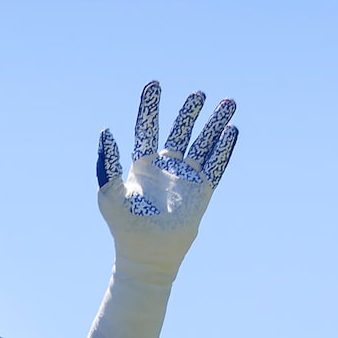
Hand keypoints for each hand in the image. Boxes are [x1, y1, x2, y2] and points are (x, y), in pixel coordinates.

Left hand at [96, 80, 239, 280]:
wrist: (147, 253)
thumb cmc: (124, 226)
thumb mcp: (109, 193)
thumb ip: (106, 164)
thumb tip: (105, 132)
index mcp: (143, 163)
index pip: (147, 127)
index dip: (151, 106)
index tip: (154, 84)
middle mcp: (167, 166)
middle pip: (181, 130)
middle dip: (190, 111)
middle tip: (199, 94)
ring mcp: (187, 176)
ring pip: (204, 142)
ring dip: (215, 123)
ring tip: (228, 102)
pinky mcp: (203, 190)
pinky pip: (217, 164)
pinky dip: (225, 148)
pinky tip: (232, 130)